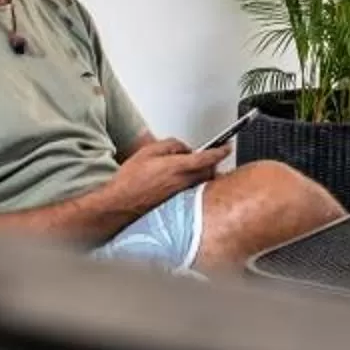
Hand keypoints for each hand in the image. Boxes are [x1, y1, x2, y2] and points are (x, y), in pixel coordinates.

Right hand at [104, 138, 227, 213]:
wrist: (122, 205)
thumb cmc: (130, 180)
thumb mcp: (148, 151)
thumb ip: (170, 145)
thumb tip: (182, 147)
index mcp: (178, 167)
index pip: (208, 157)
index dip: (221, 150)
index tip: (228, 146)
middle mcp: (183, 182)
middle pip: (208, 171)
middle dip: (213, 162)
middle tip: (211, 155)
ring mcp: (181, 194)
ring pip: (202, 181)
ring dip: (204, 173)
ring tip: (195, 167)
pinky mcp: (177, 203)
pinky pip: (192, 190)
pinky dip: (193, 183)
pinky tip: (182, 181)